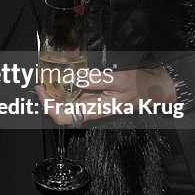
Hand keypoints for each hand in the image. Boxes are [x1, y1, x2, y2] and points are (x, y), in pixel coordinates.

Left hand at [35, 65, 174, 125]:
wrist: (155, 88)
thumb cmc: (141, 87)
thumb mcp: (120, 80)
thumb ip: (97, 80)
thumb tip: (75, 78)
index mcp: (95, 110)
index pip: (64, 117)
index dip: (49, 106)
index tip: (41, 91)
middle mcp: (91, 108)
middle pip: (61, 110)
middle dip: (47, 98)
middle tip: (40, 82)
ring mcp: (92, 102)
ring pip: (67, 102)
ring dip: (55, 92)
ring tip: (47, 78)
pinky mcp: (94, 94)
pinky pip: (75, 93)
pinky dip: (65, 86)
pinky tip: (62, 77)